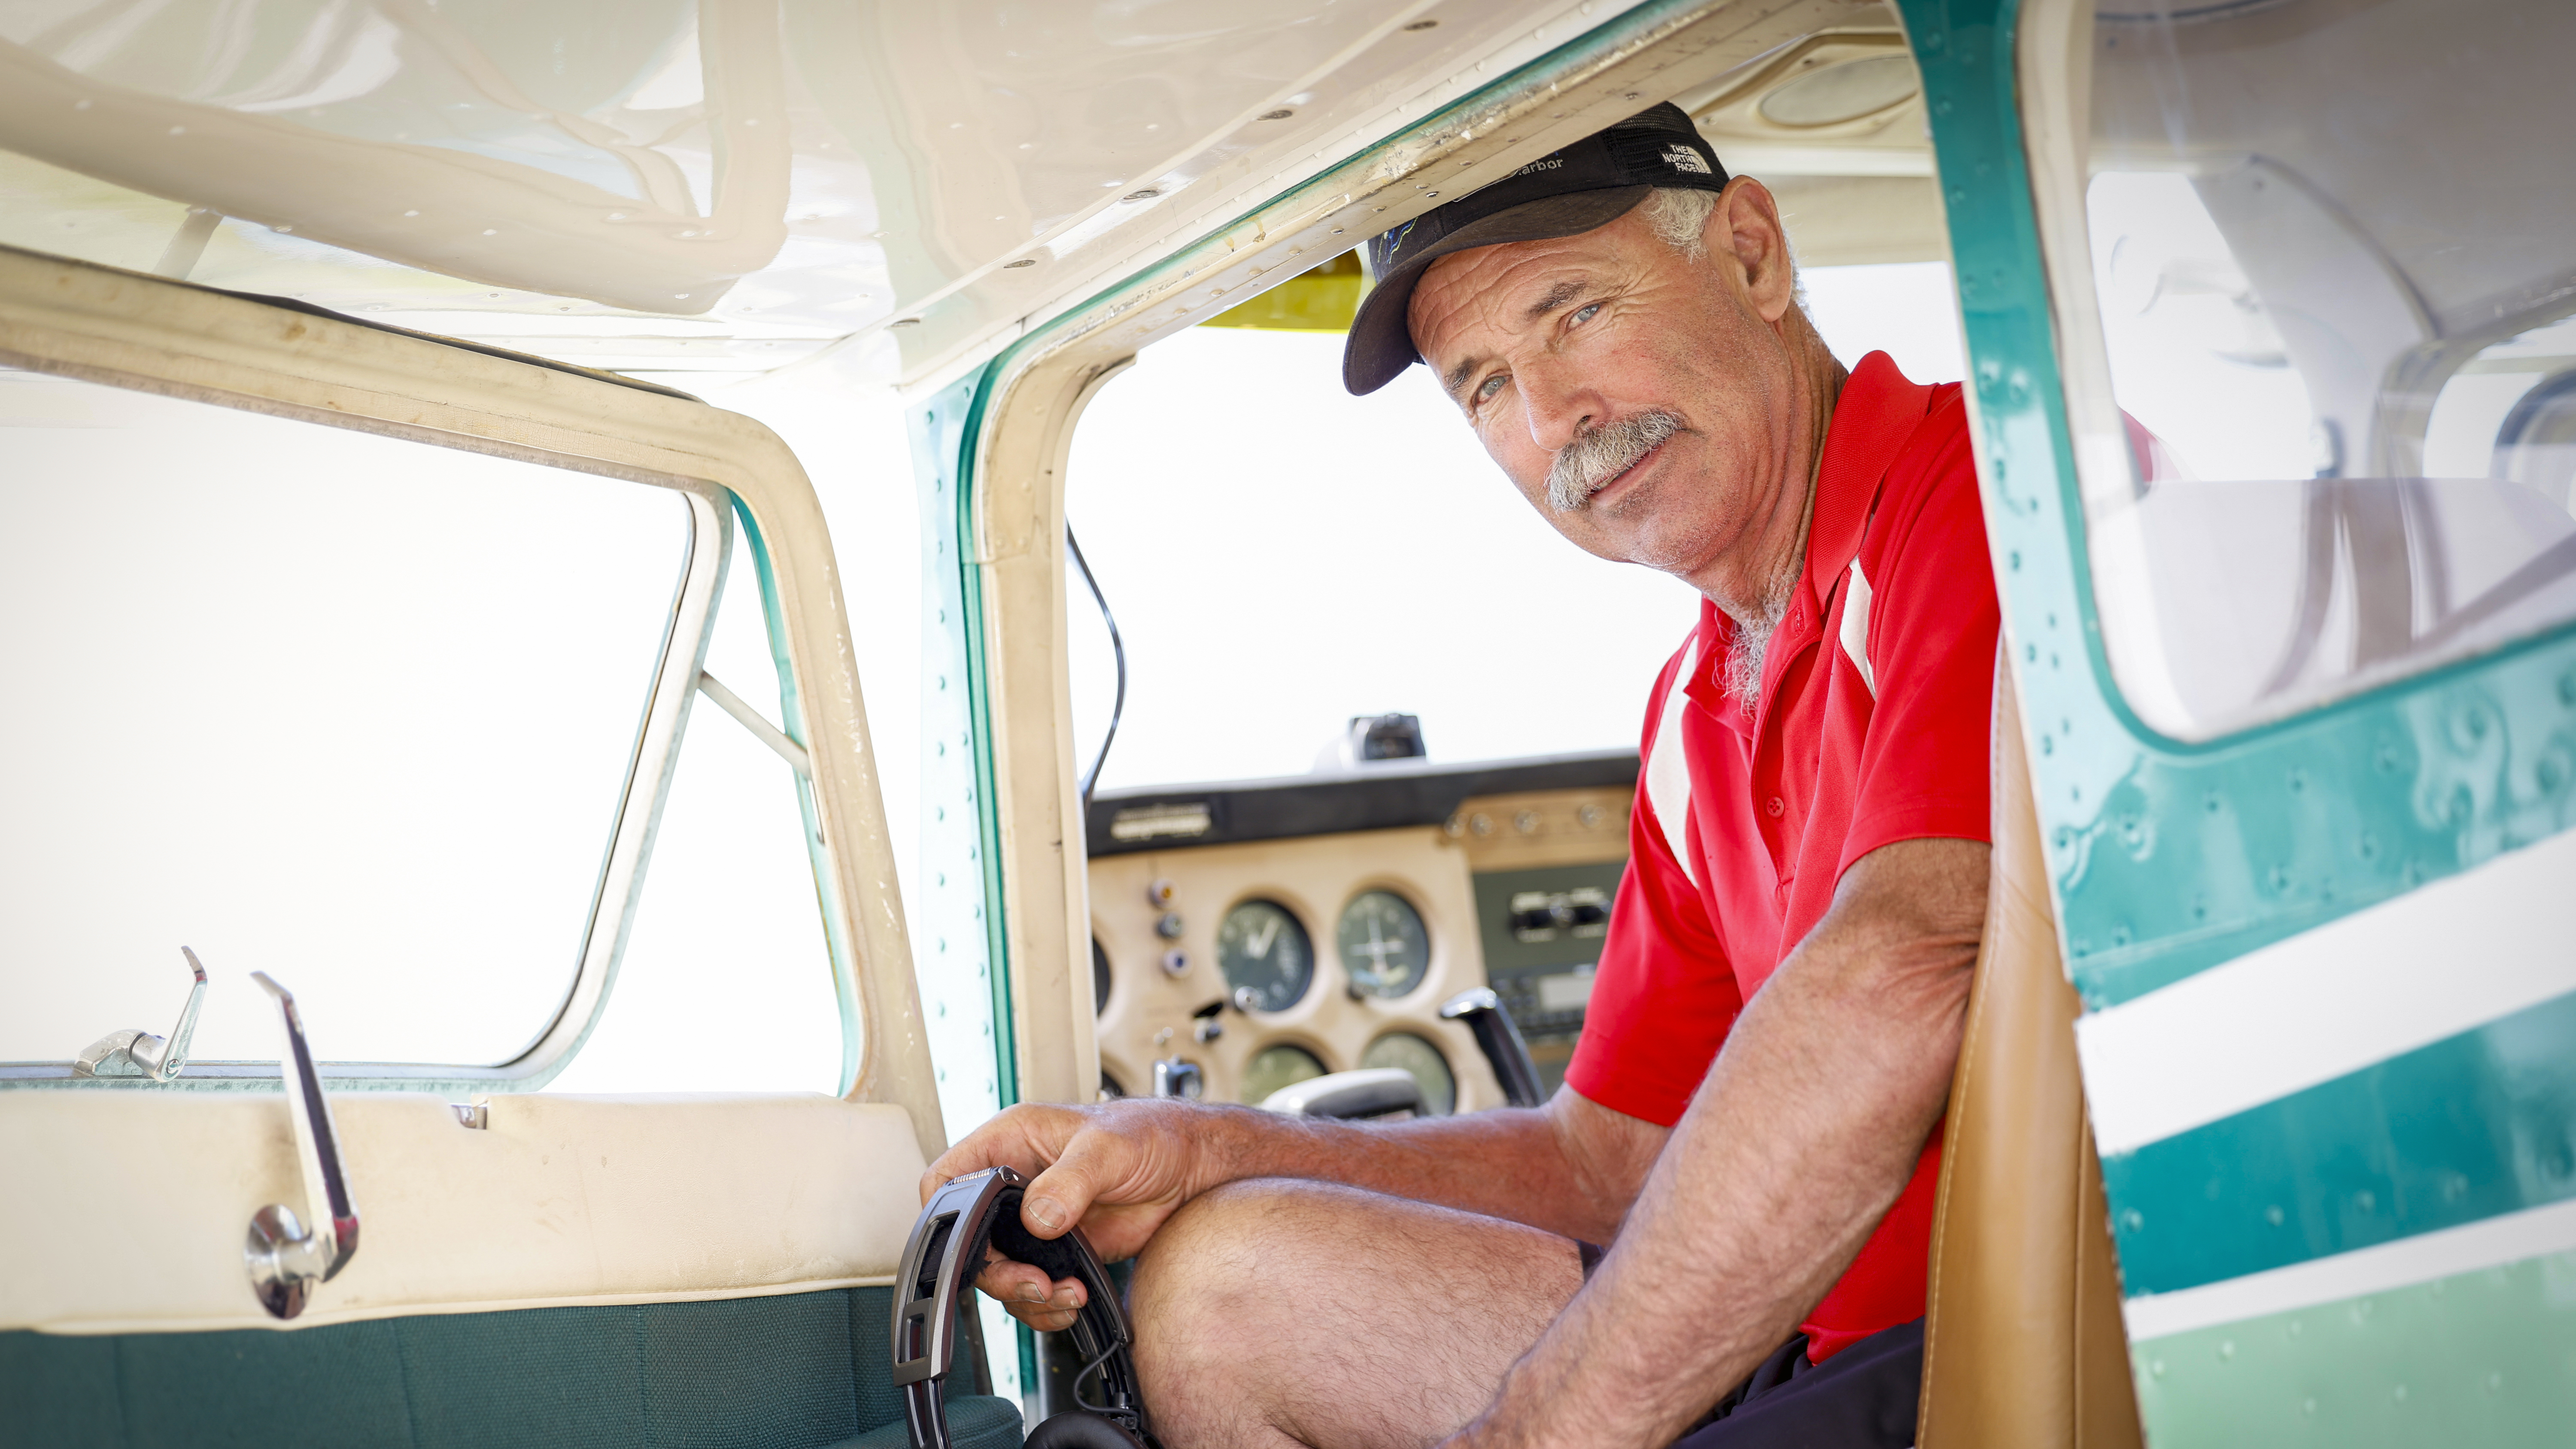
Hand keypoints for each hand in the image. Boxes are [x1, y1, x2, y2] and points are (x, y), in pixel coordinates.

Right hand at [920, 1097, 1235, 1330]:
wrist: (1190, 1167)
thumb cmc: (1149, 1133)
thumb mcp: (1107, 1147)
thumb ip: (1070, 1180)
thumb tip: (1037, 1216)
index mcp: (1010, 1143)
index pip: (948, 1178)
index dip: (946, 1214)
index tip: (973, 1245)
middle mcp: (1015, 1185)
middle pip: (972, 1240)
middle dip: (998, 1272)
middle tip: (1032, 1283)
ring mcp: (1034, 1222)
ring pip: (1001, 1272)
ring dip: (1026, 1295)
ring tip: (1064, 1295)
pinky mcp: (1059, 1250)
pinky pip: (1034, 1288)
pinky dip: (1048, 1304)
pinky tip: (1072, 1300)